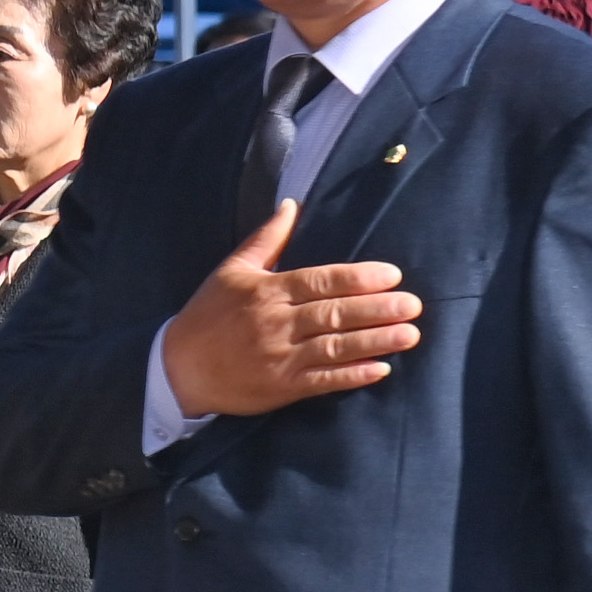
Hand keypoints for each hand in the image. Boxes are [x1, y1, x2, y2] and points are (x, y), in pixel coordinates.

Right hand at [159, 203, 424, 417]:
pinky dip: (351, 376)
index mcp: (266, 291)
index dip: (358, 278)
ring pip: (334, 347)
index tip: (392, 275)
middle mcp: (275, 323)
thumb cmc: (207, 316)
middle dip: (377, 309)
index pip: (320, 280)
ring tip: (409, 335)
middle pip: (334, 313)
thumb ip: (267, 239)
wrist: (177, 370)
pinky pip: (322, 380)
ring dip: (374, 341)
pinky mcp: (280, 387)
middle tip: (413, 305)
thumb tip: (291, 204)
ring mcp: (278, 357)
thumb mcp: (231, 271)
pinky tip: (380, 369)